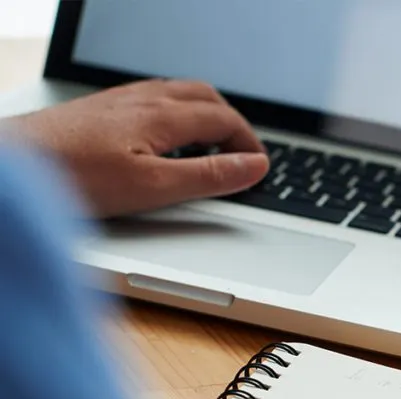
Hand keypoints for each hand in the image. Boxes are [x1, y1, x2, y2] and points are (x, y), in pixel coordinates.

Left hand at [4, 79, 268, 217]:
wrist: (13, 165)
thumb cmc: (74, 177)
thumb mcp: (153, 187)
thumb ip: (208, 176)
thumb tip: (254, 166)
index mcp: (162, 116)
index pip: (223, 119)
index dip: (248, 143)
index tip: (260, 167)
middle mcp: (141, 99)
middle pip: (204, 97)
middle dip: (232, 121)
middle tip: (243, 152)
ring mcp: (118, 101)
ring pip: (176, 94)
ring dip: (205, 113)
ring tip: (213, 143)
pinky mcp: (98, 110)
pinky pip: (151, 99)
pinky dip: (176, 113)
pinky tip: (164, 137)